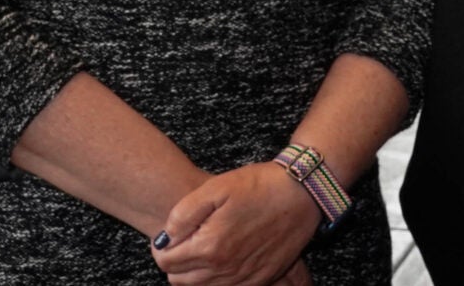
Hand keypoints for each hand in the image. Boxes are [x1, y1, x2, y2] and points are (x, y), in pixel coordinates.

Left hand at [150, 163, 319, 285]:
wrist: (301, 194)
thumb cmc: (258, 186)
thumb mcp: (215, 189)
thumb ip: (183, 215)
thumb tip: (164, 237)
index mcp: (210, 247)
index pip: (166, 262)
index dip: (161, 247)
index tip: (168, 234)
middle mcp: (225, 270)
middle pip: (179, 280)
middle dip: (175, 262)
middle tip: (184, 240)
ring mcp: (243, 278)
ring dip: (193, 273)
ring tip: (201, 246)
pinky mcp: (260, 279)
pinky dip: (216, 280)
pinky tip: (222, 257)